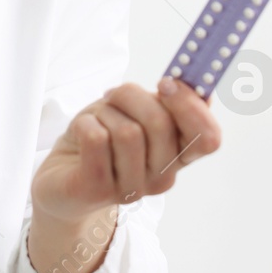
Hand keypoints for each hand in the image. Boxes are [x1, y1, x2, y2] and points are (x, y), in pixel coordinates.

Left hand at [30, 77, 222, 224]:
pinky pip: (97, 139)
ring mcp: (131, 189)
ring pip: (127, 131)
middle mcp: (161, 178)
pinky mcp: (97, 190)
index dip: (190, 105)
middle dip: (132, 95)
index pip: (208, 138)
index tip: (166, 83)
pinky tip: (82, 131)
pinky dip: (85, 123)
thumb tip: (192, 82)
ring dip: (105, 112)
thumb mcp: (138, 116)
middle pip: (161, 124)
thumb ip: (167, 104)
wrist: (63, 179)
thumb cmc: (104, 140)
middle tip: (115, 95)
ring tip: (97, 119)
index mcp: (178, 158)